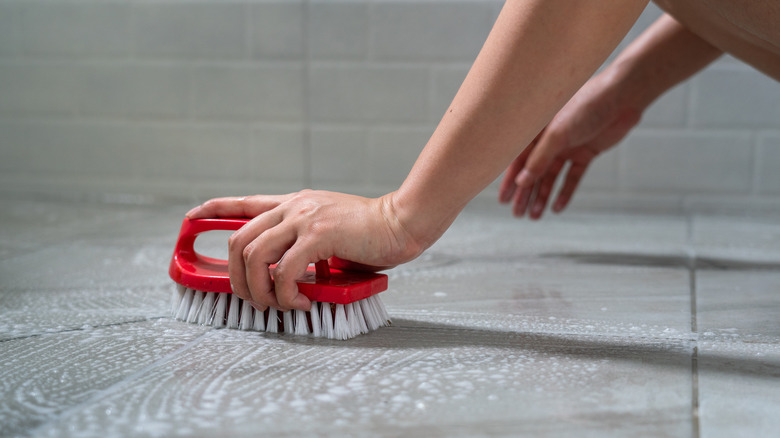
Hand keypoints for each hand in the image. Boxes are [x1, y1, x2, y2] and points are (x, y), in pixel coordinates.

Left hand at [186, 191, 421, 311]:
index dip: (212, 209)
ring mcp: (304, 218)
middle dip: (235, 278)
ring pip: (254, 256)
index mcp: (294, 203)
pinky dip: (287, 293)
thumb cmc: (370, 232)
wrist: (401, 222)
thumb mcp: (329, 229)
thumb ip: (305, 243)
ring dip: (259, 290)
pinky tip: (303, 301)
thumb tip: (286, 274)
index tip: (191, 218)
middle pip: (238, 240)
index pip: (243, 202)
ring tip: (280, 305)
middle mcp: (293, 207)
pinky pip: (286, 270)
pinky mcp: (319, 234)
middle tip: (255, 300)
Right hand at [498, 69, 641, 218]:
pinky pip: (572, 177)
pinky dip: (565, 192)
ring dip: (542, 196)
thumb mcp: (558, 134)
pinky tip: (557, 208)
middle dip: (525, 194)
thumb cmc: (586, 106)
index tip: (503, 200)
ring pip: (551, 178)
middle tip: (517, 214)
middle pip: (533, 172)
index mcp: (537, 131)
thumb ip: (539, 159)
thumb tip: (521, 182)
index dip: (510, 180)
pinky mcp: (585, 153)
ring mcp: (568, 147)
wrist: (622, 98)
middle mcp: (550, 140)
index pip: (518, 160)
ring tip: (535, 216)